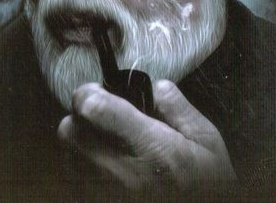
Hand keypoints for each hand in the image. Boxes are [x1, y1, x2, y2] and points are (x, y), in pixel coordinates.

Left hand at [57, 79, 236, 192]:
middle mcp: (121, 174)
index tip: (99, 90)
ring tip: (109, 145)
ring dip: (82, 142)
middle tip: (103, 116)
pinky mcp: (96, 202)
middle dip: (81, 116)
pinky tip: (108, 168)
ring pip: (68, 154)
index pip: (94, 109)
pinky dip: (85, 165)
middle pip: (69, 131)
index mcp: (151, 149)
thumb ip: (177, 106)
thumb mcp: (207, 141)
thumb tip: (153, 86)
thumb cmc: (206, 185)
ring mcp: (104, 193)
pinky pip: (75, 175)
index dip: (90, 92)